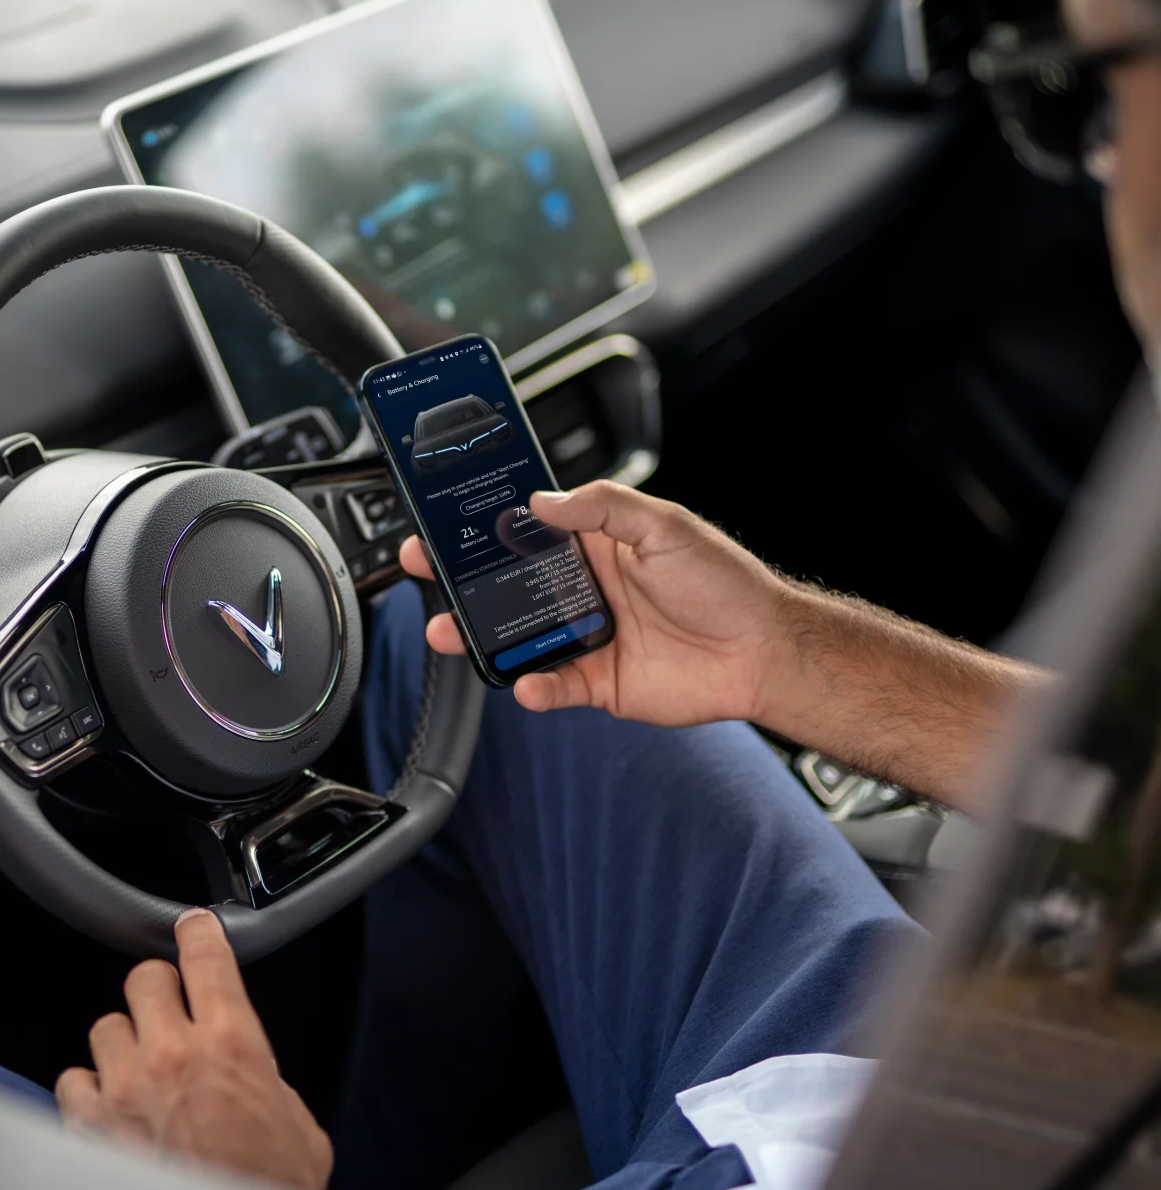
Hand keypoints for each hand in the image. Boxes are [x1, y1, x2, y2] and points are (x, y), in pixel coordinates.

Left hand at [55, 910, 331, 1189]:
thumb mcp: (299, 1130)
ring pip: (104, 1027)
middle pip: (144, 978)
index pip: (208, 958)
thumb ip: (270, 1085)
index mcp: (234, 1045)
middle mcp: (173, 1055)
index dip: (199, 934)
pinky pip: (71, 1080)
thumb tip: (257, 1080)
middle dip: (157, 991)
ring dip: (122, 1044)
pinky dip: (87, 1091)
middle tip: (167, 1012)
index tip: (193, 927)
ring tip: (139, 1074)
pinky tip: (107, 1109)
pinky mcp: (89, 1125)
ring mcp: (125, 1088)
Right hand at [401, 480, 789, 723]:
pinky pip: (551, 685)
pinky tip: (527, 683)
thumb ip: (602, 506)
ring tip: (450, 632)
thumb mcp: (664, 525)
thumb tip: (541, 501)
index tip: (444, 520)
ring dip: (479, 635)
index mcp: (594, 545)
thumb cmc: (724, 582)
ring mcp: (585, 636)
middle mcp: (582, 590)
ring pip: (516, 637)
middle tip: (427, 571)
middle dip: (460, 581)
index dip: (482, 526)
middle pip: (506, 585)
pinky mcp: (596, 682)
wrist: (763, 651)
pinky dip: (533, 687)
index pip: (525, 530)